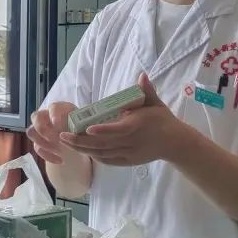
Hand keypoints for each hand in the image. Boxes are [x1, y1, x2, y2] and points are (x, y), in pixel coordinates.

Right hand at [26, 101, 77, 164]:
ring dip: (43, 142)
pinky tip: (60, 160)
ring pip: (31, 132)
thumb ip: (80, 128)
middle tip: (56, 139)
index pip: (53, 107)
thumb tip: (76, 133)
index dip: (54, 115)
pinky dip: (47, 155)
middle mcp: (46, 115)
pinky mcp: (39, 141)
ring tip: (59, 151)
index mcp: (60, 108)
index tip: (58, 124)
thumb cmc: (83, 129)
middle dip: (44, 129)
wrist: (80, 139)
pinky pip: (37, 147)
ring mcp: (40, 128)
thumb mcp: (85, 127)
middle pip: (35, 117)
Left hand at [60, 75, 191, 166]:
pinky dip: (94, 156)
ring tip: (67, 142)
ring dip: (84, 149)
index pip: (118, 129)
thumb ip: (147, 90)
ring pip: (103, 153)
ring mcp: (128, 153)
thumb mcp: (156, 103)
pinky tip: (82, 150)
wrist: (174, 143)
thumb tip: (142, 76)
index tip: (87, 129)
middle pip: (104, 144)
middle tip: (63, 135)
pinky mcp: (128, 161)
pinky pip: (108, 160)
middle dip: (81, 141)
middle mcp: (131, 141)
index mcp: (137, 125)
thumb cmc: (162, 119)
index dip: (103, 131)